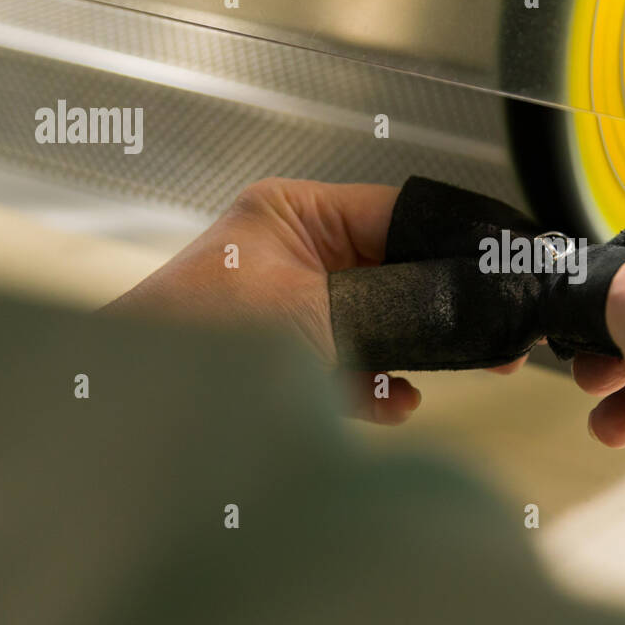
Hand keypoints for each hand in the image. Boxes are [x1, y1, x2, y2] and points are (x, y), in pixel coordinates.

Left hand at [104, 177, 495, 423]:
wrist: (125, 412)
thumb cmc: (187, 342)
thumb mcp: (308, 314)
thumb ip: (391, 307)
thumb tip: (464, 309)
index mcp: (292, 216)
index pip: (397, 212)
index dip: (454, 240)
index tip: (499, 266)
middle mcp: (294, 255)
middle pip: (395, 270)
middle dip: (445, 304)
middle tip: (497, 328)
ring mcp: (293, 308)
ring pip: (380, 322)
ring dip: (418, 350)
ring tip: (475, 364)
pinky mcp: (288, 360)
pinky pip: (352, 366)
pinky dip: (378, 387)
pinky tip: (399, 403)